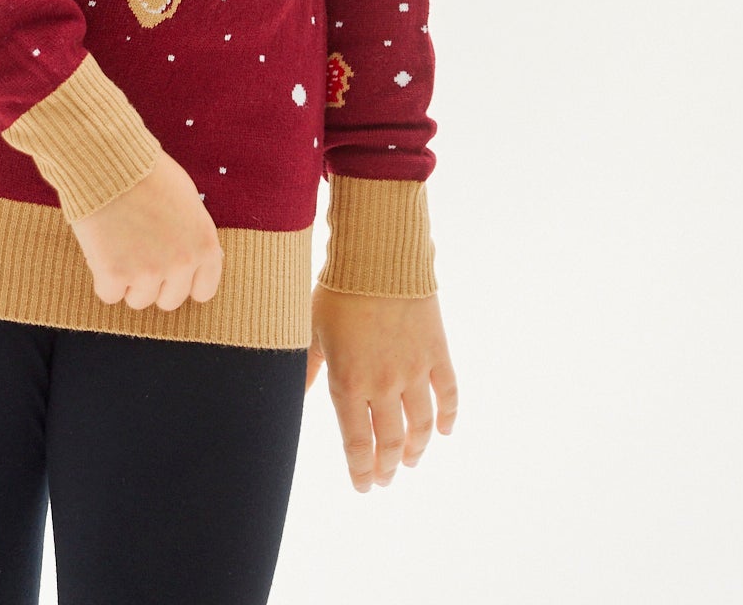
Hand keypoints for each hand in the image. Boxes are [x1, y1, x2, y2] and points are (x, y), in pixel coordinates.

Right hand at [69, 150, 222, 312]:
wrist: (107, 161)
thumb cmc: (145, 172)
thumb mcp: (186, 199)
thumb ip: (193, 234)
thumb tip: (195, 259)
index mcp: (204, 244)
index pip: (203, 290)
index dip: (183, 282)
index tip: (168, 273)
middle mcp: (181, 263)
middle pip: (169, 300)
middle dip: (153, 282)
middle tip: (136, 253)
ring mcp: (148, 271)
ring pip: (138, 299)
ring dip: (126, 279)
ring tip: (118, 244)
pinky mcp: (115, 274)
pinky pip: (108, 294)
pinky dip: (102, 276)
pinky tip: (101, 248)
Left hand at [306, 284, 457, 491]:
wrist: (378, 256)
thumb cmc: (337, 288)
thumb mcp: (311, 329)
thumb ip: (308, 368)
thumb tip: (293, 396)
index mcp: (348, 382)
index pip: (357, 443)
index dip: (360, 470)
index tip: (363, 487)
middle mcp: (384, 384)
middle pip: (389, 441)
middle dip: (386, 466)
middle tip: (385, 479)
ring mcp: (414, 370)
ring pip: (420, 425)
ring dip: (416, 448)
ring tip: (411, 460)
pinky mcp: (437, 352)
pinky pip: (448, 394)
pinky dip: (448, 416)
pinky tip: (444, 431)